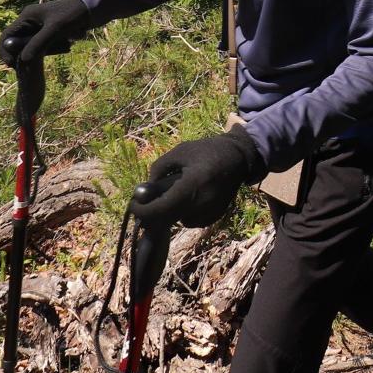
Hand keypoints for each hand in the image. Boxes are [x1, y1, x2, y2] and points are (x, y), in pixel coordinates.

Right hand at [0, 0, 90, 66]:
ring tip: (28, 66)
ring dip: (27, 53)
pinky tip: (41, 59)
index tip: (10, 64)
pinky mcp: (44, 30)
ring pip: (25, 43)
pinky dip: (37, 51)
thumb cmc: (72, 16)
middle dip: (15, 53)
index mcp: (27, 16)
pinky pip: (35, 43)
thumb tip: (22, 59)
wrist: (88, 9)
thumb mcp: (54, 30)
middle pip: (14, 40)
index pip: (7, 35)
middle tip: (17, 68)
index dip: (4, 50)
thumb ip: (38, 43)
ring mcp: (36, 25)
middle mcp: (28, 20)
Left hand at [132, 126, 265, 227]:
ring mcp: (209, 213)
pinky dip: (184, 212)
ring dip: (170, 212)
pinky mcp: (214, 217)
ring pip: (178, 221)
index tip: (134, 205)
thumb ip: (159, 169)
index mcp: (191, 185)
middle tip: (148, 201)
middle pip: (167, 220)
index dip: (142, 211)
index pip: (160, 209)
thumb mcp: (180, 151)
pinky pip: (191, 221)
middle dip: (154, 212)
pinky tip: (190, 197)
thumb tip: (145, 188)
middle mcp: (201, 203)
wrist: (239, 158)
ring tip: (176, 192)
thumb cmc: (207, 151)